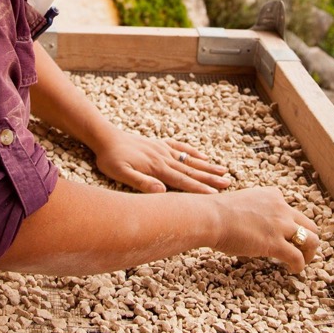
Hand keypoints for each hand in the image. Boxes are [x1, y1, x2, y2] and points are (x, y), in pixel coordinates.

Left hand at [93, 129, 231, 193]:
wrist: (105, 137)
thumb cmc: (111, 159)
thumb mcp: (120, 174)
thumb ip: (140, 182)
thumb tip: (161, 191)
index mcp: (157, 168)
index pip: (182, 181)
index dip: (199, 189)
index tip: (215, 195)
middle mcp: (164, 158)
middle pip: (191, 170)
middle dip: (210, 178)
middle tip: (229, 183)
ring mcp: (162, 150)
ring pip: (189, 159)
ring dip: (207, 166)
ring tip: (223, 170)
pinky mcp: (158, 144)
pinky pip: (180, 147)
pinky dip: (193, 152)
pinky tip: (203, 156)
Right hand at [212, 185, 319, 273]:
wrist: (211, 217)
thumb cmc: (218, 213)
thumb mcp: (244, 203)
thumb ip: (256, 211)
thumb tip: (255, 227)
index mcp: (273, 195)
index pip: (292, 211)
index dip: (291, 226)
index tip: (285, 236)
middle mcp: (281, 207)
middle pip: (309, 224)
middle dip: (308, 238)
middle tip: (301, 250)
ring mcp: (280, 225)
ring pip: (312, 239)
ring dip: (310, 253)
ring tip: (303, 261)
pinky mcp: (276, 243)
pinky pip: (298, 256)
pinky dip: (300, 265)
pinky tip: (293, 270)